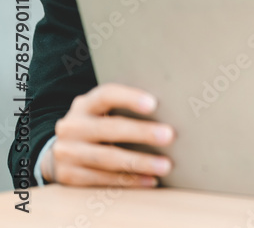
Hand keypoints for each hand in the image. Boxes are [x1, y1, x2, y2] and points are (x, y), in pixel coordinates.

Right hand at [44, 83, 174, 186]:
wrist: (63, 151)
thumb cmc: (98, 125)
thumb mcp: (104, 112)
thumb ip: (126, 109)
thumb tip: (169, 110)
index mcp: (85, 104)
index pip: (106, 95)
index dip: (129, 98)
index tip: (154, 104)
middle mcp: (72, 127)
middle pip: (109, 128)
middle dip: (141, 132)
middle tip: (169, 136)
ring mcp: (66, 152)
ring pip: (107, 158)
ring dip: (139, 163)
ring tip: (165, 166)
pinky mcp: (68, 176)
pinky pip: (102, 180)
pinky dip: (129, 180)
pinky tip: (150, 180)